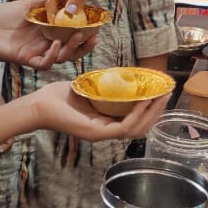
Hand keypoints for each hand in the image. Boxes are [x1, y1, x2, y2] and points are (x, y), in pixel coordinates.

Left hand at [0, 0, 97, 66]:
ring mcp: (36, 52)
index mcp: (46, 32)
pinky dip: (53, 55)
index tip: (95, 24)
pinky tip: (56, 45)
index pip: (70, 35)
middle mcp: (44, 44)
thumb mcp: (27, 6)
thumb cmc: (0, 17)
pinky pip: (45, 63)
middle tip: (94, 36)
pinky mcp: (26, 59)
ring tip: (79, 36)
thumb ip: (44, 3)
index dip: (84, 32)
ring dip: (72, 49)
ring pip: (61, 57)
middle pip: (71, 49)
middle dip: (84, 45)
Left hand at [26, 81, 169, 141]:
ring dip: (151, 113)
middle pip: (141, 127)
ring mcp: (102, 134)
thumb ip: (105, 87)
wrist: (40, 105)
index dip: (152, 110)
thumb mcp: (89, 89)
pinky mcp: (96, 132)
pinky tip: (143, 101)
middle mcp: (106, 131)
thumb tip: (121, 73)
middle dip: (157, 111)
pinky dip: (136, 115)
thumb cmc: (60, 96)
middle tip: (168, 93)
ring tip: (161, 96)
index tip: (162, 93)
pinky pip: (123, 126)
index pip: (136, 121)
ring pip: (136, 129)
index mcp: (106, 123)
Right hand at [46, 0, 119, 20]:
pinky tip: (75, 18)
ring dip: (65, 12)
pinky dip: (73, 8)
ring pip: (63, 1)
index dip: (51, 9)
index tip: (53, 21)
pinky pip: (71, 1)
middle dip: (57, 12)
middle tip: (59, 26)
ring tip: (66, 25)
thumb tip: (69, 12)